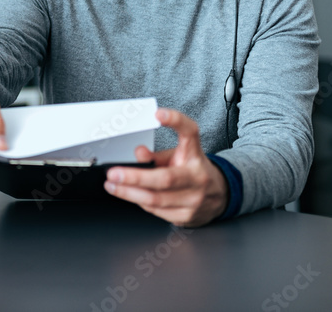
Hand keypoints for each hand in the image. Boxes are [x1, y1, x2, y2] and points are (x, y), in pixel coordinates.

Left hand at [104, 108, 228, 226]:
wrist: (219, 197)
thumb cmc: (193, 171)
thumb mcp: (178, 156)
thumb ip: (157, 154)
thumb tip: (138, 153)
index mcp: (195, 154)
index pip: (189, 133)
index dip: (175, 121)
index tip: (159, 114)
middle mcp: (197, 177)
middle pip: (165, 178)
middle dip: (135, 177)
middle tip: (114, 173)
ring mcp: (194, 200)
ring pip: (156, 199)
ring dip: (129, 193)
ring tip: (113, 185)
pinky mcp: (186, 217)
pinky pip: (156, 211)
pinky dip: (140, 202)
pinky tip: (130, 195)